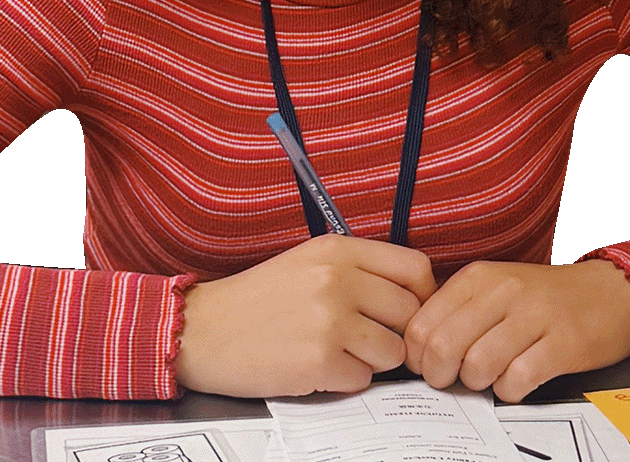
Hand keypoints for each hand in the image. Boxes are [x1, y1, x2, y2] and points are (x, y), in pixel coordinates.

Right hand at [174, 234, 435, 397]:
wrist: (205, 329)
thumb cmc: (258, 298)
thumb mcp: (308, 260)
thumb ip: (358, 269)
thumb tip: (411, 292)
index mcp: (338, 249)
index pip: (414, 267)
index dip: (423, 293)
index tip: (413, 309)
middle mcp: (337, 279)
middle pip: (410, 312)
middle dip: (397, 331)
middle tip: (373, 338)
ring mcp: (329, 321)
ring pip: (392, 351)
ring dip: (373, 359)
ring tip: (341, 351)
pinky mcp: (318, 362)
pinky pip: (362, 379)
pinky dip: (346, 380)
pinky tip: (320, 367)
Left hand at [403, 259, 629, 402]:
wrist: (611, 292)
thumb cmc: (545, 297)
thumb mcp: (495, 287)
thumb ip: (458, 310)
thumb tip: (416, 346)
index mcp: (478, 276)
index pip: (422, 323)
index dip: (418, 357)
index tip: (429, 367)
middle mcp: (503, 290)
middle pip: (444, 346)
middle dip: (441, 375)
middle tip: (454, 380)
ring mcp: (534, 314)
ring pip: (478, 365)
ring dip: (479, 384)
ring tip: (490, 377)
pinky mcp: (563, 342)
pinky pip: (518, 379)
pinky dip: (511, 390)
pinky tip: (517, 381)